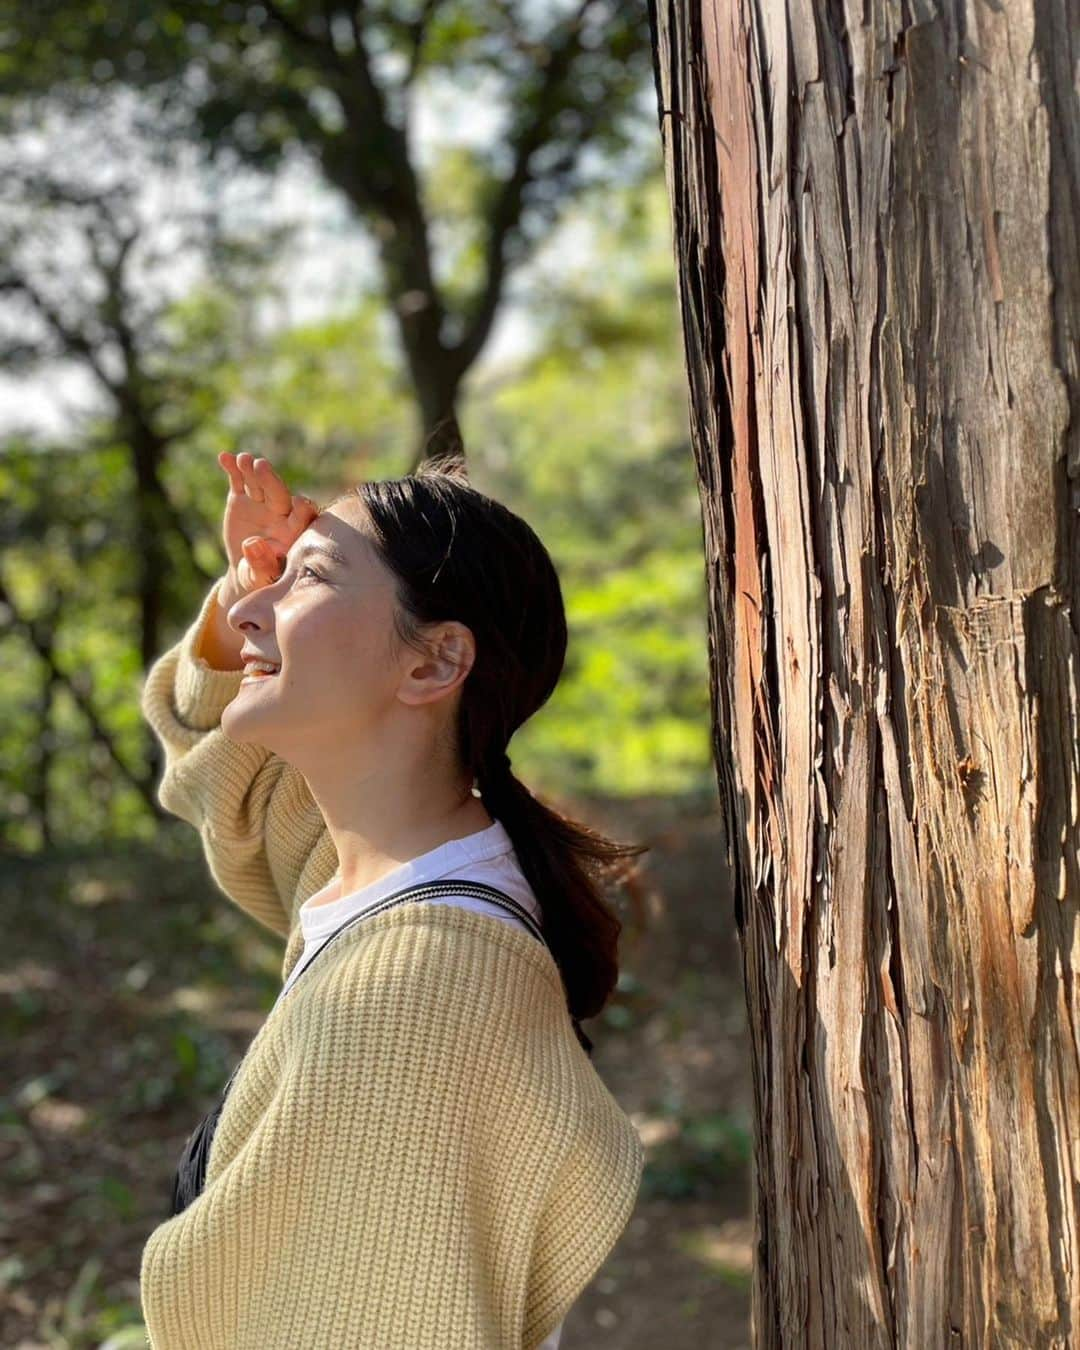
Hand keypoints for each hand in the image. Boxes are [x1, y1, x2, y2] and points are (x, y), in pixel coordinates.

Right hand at [216, 453, 319, 605]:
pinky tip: (224, 457)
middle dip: (271, 480)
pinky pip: (238, 480)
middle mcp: (281, 513)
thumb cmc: (260, 578)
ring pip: (259, 483)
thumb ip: (261, 563)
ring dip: (252, 470)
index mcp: (293, 532)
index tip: (298, 503)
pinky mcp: (243, 497)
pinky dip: (232, 468)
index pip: (302, 517)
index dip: (302, 510)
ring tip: (244, 459)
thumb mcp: (260, 576)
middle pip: (278, 493)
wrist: (247, 570)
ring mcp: (262, 502)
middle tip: (261, 466)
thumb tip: (252, 544)